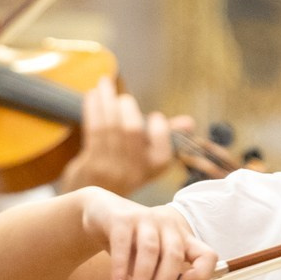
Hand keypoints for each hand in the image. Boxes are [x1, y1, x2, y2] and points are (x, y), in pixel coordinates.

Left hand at [57, 78, 183, 195]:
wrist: (92, 197)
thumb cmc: (125, 169)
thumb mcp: (148, 158)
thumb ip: (166, 137)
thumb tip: (189, 122)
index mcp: (153, 170)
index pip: (164, 151)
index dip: (160, 130)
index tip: (156, 117)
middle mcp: (133, 172)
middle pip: (132, 132)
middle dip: (127, 107)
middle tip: (123, 97)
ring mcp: (110, 169)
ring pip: (110, 126)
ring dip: (106, 100)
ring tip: (104, 82)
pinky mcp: (91, 164)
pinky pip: (93, 129)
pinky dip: (93, 109)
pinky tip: (93, 95)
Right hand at [79, 187, 215, 279]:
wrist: (102, 213)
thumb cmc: (131, 244)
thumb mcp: (149, 260)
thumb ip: (156, 277)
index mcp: (182, 238)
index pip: (207, 255)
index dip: (201, 274)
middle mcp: (168, 226)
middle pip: (174, 255)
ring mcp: (146, 218)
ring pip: (150, 249)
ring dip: (143, 278)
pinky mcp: (123, 218)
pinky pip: (123, 245)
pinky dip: (120, 269)